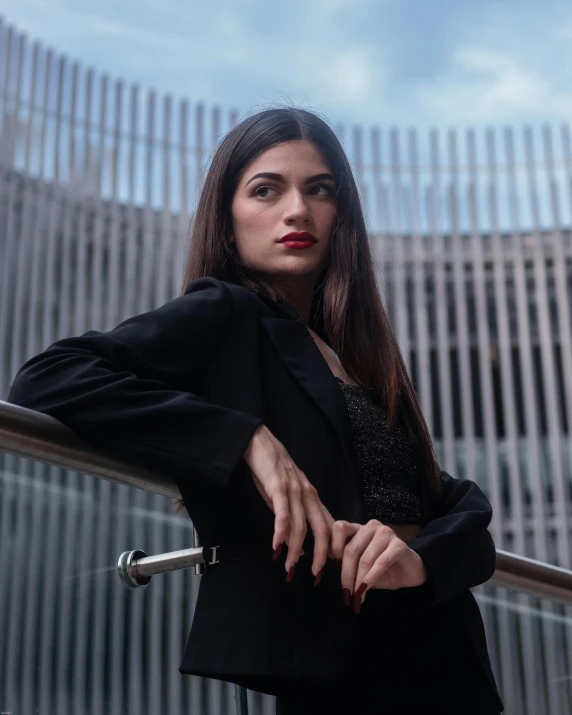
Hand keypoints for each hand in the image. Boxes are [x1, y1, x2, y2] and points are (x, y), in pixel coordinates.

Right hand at [243, 424, 334, 582]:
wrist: (261, 445)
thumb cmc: (273, 473)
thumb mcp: (287, 498)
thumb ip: (296, 520)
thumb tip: (299, 549)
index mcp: (313, 499)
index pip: (329, 527)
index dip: (332, 549)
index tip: (332, 570)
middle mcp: (308, 496)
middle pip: (322, 530)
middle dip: (320, 555)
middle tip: (315, 576)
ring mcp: (294, 491)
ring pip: (301, 526)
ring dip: (295, 549)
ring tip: (289, 567)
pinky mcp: (278, 487)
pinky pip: (283, 513)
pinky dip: (281, 531)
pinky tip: (276, 546)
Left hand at [330, 519, 427, 612]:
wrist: (410, 572)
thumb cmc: (382, 570)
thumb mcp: (360, 567)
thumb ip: (346, 563)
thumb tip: (326, 571)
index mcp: (359, 528)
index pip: (339, 528)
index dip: (332, 548)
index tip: (329, 570)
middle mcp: (371, 527)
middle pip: (350, 549)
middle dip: (346, 575)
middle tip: (345, 594)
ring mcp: (386, 533)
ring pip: (364, 558)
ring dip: (358, 580)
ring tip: (356, 597)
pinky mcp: (399, 545)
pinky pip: (381, 562)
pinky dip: (371, 578)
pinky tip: (366, 590)